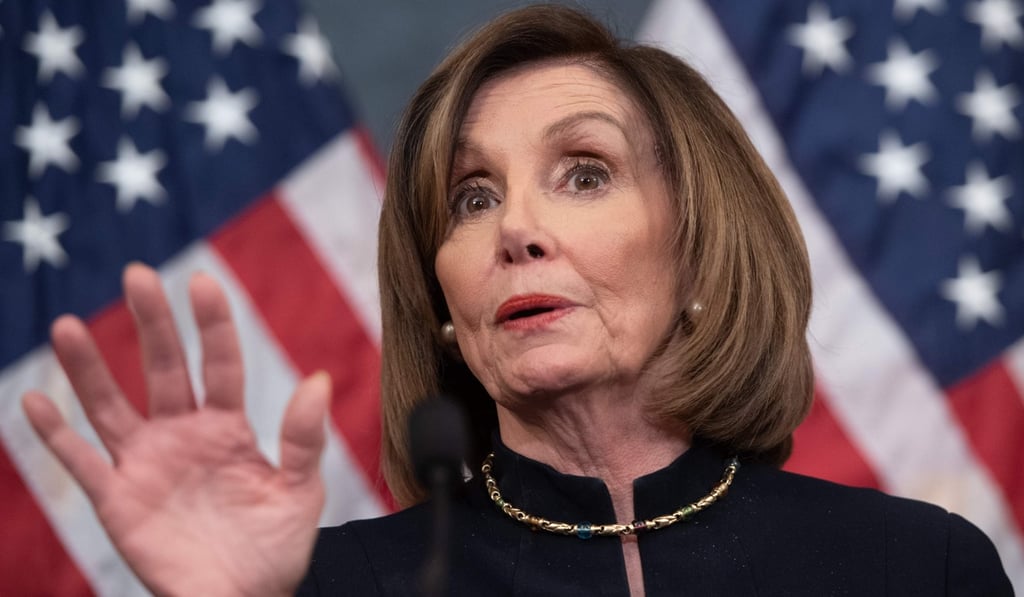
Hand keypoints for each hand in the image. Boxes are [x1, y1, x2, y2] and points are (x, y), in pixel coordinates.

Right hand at [22, 264, 328, 595]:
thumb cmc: (276, 546)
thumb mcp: (300, 490)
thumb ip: (304, 438)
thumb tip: (318, 379)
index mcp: (229, 428)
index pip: (221, 365)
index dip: (213, 325)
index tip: (204, 282)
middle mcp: (184, 435)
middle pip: (164, 370)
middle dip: (152, 324)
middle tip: (139, 275)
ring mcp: (147, 464)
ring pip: (111, 406)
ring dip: (89, 368)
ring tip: (68, 325)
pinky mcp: (118, 500)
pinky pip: (81, 462)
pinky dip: (55, 435)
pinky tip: (35, 400)